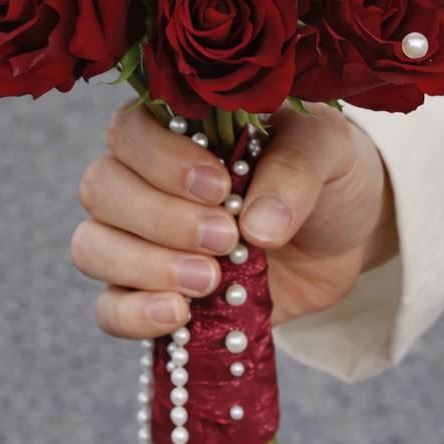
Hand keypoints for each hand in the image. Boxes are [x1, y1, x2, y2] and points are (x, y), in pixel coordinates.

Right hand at [71, 102, 397, 339]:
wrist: (349, 233)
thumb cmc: (329, 172)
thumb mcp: (329, 150)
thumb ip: (295, 170)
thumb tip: (260, 226)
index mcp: (178, 127)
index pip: (130, 132)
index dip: (162, 161)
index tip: (219, 186)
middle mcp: (144, 178)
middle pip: (102, 190)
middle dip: (161, 220)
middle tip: (225, 239)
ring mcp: (142, 239)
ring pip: (93, 247)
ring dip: (143, 266)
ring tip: (208, 280)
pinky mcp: (155, 293)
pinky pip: (109, 307)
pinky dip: (132, 315)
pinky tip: (176, 316)